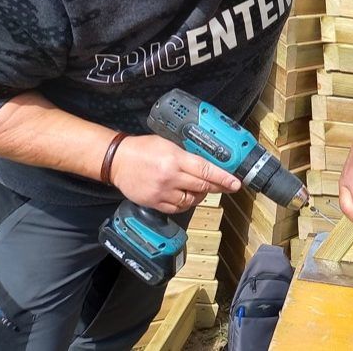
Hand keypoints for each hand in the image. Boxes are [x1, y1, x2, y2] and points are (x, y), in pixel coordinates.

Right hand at [111, 134, 241, 213]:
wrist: (117, 161)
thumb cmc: (143, 149)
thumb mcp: (168, 144)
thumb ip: (187, 155)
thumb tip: (207, 164)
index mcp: (176, 159)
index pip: (206, 170)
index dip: (223, 178)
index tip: (236, 183)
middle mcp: (171, 177)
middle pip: (202, 186)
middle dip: (217, 187)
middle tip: (226, 187)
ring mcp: (162, 192)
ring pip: (191, 200)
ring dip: (200, 195)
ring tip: (200, 189)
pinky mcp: (154, 202)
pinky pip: (177, 208)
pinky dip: (185, 204)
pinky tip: (186, 196)